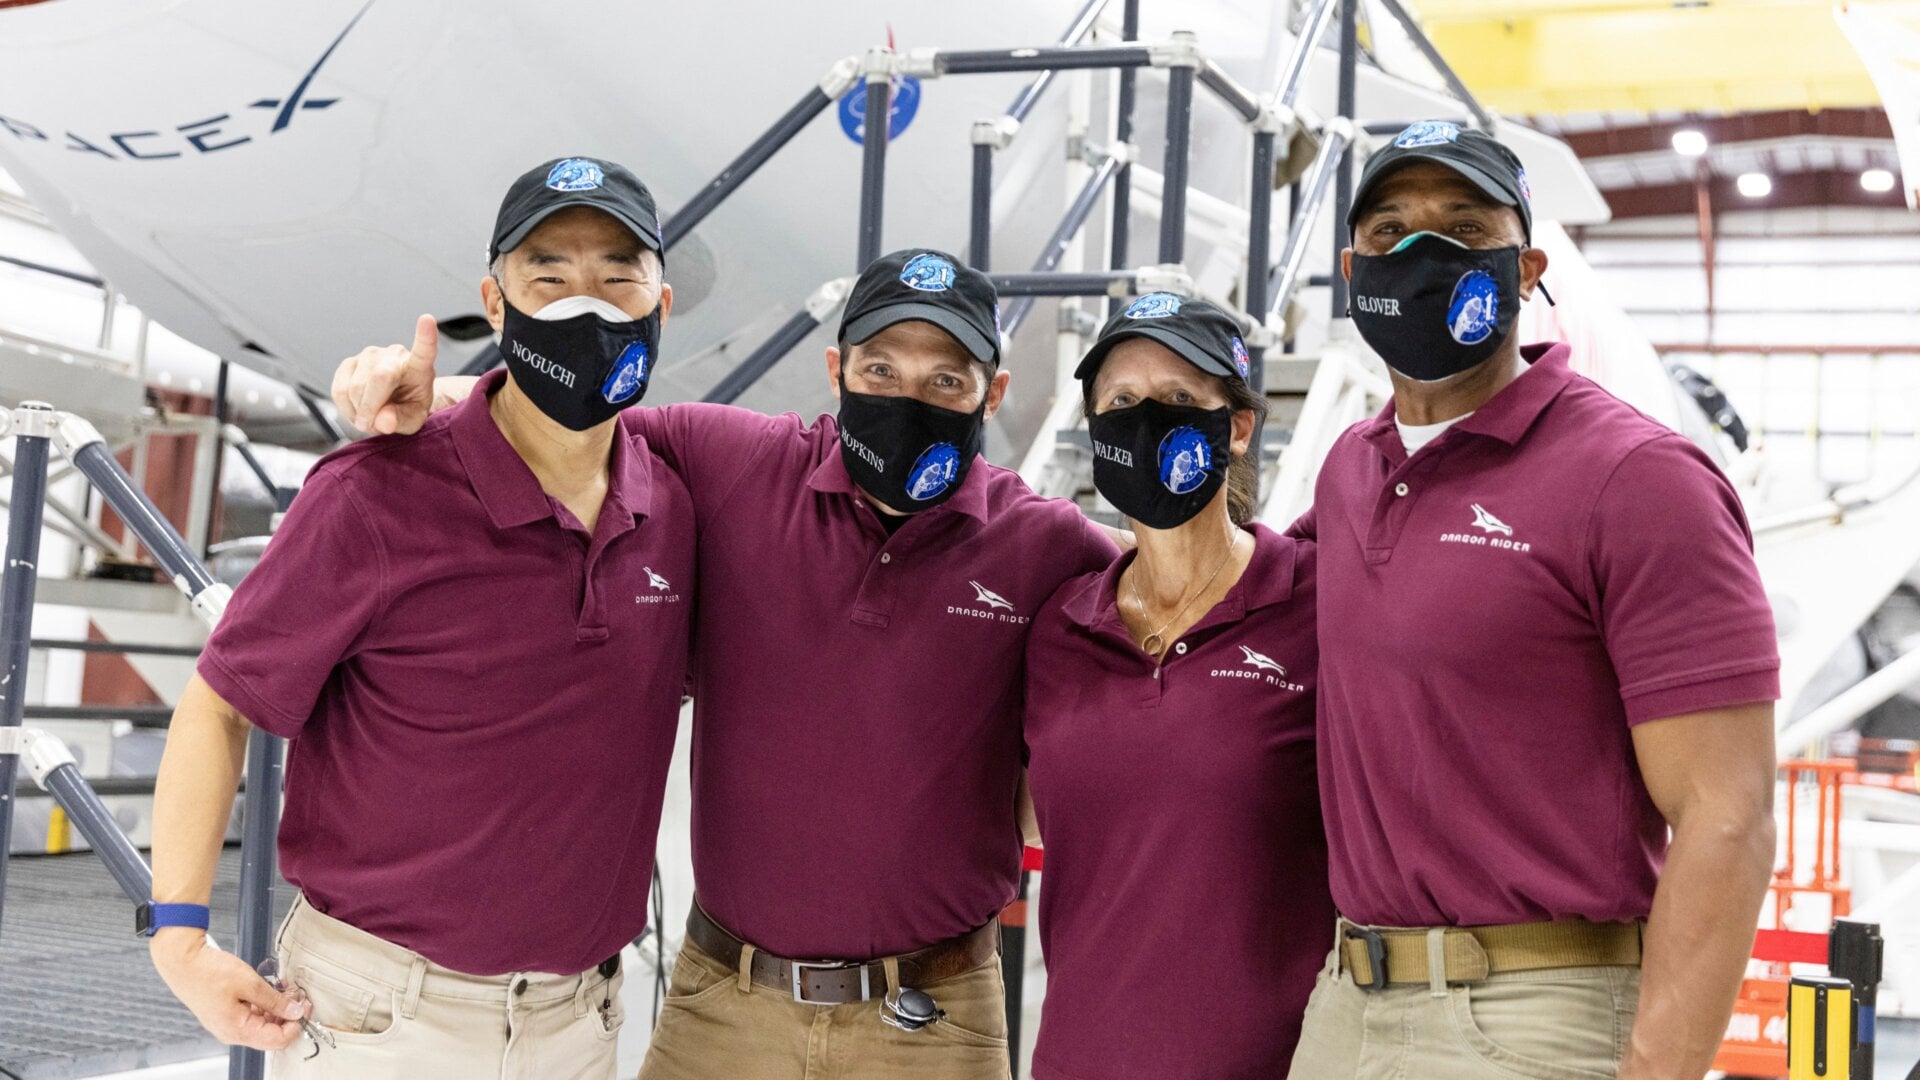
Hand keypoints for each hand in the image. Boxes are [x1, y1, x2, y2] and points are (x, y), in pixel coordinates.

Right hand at [150, 928, 307, 1049]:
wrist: (182, 961)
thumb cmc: (209, 972)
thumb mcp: (250, 983)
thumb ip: (275, 1001)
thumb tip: (295, 1011)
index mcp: (237, 1030)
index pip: (277, 1041)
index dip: (296, 1025)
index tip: (305, 1007)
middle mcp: (231, 1032)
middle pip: (270, 1034)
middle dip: (288, 1016)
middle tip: (299, 996)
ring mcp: (227, 1024)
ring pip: (262, 1024)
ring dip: (278, 1008)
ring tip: (287, 989)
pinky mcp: (226, 1014)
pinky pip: (252, 1015)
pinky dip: (265, 1004)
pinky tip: (272, 988)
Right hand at [331, 314, 438, 434]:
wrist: (391, 405)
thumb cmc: (408, 409)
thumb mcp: (413, 421)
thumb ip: (401, 421)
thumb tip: (383, 421)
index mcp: (419, 366)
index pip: (424, 350)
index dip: (425, 336)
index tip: (428, 320)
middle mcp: (394, 355)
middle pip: (378, 378)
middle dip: (372, 409)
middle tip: (375, 426)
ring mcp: (369, 355)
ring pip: (355, 387)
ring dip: (358, 412)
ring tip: (370, 418)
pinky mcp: (349, 363)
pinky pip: (338, 390)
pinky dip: (345, 408)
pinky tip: (357, 410)